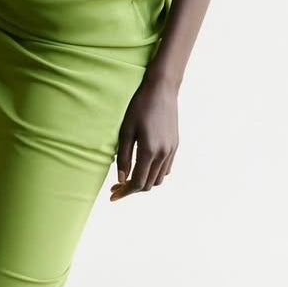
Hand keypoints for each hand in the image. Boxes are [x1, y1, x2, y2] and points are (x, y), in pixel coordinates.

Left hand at [111, 70, 177, 199]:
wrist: (162, 90)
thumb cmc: (139, 107)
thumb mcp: (125, 131)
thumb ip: (124, 157)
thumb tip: (121, 179)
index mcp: (149, 151)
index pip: (137, 182)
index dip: (124, 192)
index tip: (112, 196)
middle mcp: (163, 154)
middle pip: (148, 184)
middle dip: (131, 189)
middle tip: (116, 186)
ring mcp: (171, 150)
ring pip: (158, 179)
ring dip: (143, 183)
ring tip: (129, 178)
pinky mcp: (175, 145)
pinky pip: (166, 169)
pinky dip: (154, 174)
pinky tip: (143, 167)